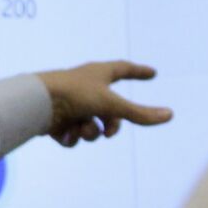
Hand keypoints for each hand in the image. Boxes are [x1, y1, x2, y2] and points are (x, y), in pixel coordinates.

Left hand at [37, 60, 171, 146]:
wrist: (37, 102)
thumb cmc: (75, 95)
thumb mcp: (111, 105)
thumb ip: (139, 114)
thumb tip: (170, 115)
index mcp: (99, 74)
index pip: (125, 69)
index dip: (139, 72)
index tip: (152, 73)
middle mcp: (85, 87)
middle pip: (110, 110)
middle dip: (111, 125)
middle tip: (108, 132)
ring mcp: (71, 103)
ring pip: (91, 126)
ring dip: (89, 132)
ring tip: (80, 129)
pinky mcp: (56, 119)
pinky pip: (73, 135)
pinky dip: (71, 137)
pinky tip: (63, 134)